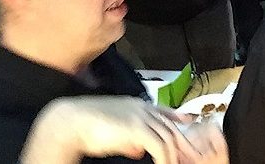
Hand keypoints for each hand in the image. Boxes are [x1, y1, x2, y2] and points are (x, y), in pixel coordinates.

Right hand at [20, 96, 222, 163]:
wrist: (70, 123)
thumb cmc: (86, 128)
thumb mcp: (113, 134)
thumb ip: (129, 141)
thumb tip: (138, 151)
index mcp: (136, 106)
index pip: (164, 111)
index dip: (178, 117)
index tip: (189, 121)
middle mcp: (142, 109)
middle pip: (171, 126)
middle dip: (184, 142)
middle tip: (193, 156)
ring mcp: (141, 117)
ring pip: (169, 137)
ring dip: (175, 155)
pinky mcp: (137, 128)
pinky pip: (160, 145)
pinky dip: (165, 158)